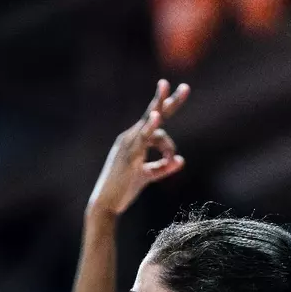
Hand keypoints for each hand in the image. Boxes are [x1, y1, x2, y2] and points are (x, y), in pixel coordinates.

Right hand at [87, 79, 189, 218]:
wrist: (105, 204)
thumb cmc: (124, 189)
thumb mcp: (148, 176)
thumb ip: (164, 167)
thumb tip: (182, 159)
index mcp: (134, 140)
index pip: (156, 126)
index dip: (168, 126)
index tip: (182, 102)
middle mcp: (130, 137)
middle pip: (153, 114)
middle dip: (168, 100)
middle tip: (185, 87)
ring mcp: (128, 145)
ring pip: (151, 124)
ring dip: (163, 108)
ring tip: (177, 90)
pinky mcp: (129, 155)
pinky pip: (143, 139)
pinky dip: (150, 127)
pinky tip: (157, 117)